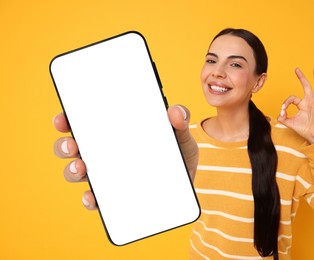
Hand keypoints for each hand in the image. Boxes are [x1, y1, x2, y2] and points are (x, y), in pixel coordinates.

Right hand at [53, 105, 197, 209]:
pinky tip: (93, 196)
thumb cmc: (178, 153)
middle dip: (64, 145)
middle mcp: (105, 153)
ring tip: (81, 168)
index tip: (63, 118)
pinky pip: (95, 200)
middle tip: (72, 145)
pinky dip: (90, 199)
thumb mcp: (180, 134)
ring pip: (78, 172)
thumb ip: (180, 119)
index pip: (85, 122)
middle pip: (74, 147)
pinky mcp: (115, 197)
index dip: (68, 119)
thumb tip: (175, 112)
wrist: (188, 183)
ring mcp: (107, 176)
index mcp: (115, 133)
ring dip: (72, 170)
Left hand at [277, 67, 313, 143]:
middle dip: (301, 77)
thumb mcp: (289, 122)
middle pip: (305, 86)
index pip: (292, 98)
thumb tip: (280, 112)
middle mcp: (309, 101)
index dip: (286, 102)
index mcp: (301, 104)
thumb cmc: (303, 129)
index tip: (283, 110)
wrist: (312, 136)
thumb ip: (283, 117)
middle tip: (296, 69)